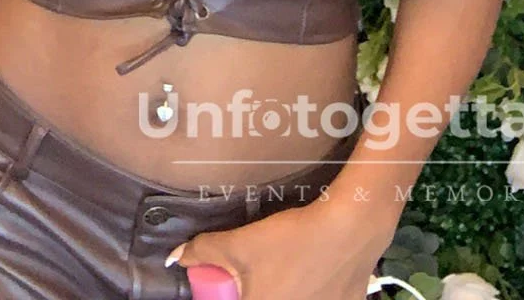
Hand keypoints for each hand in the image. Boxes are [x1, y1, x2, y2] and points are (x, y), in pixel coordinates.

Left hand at [167, 196, 394, 299]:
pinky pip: (318, 299)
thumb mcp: (243, 244)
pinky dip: (310, 292)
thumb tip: (174, 258)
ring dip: (282, 290)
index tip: (231, 287)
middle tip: (254, 277)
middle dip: (252, 291)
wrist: (349, 230)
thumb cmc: (292, 240)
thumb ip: (205, 251)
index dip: (225, 296)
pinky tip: (311, 277)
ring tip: (284, 272)